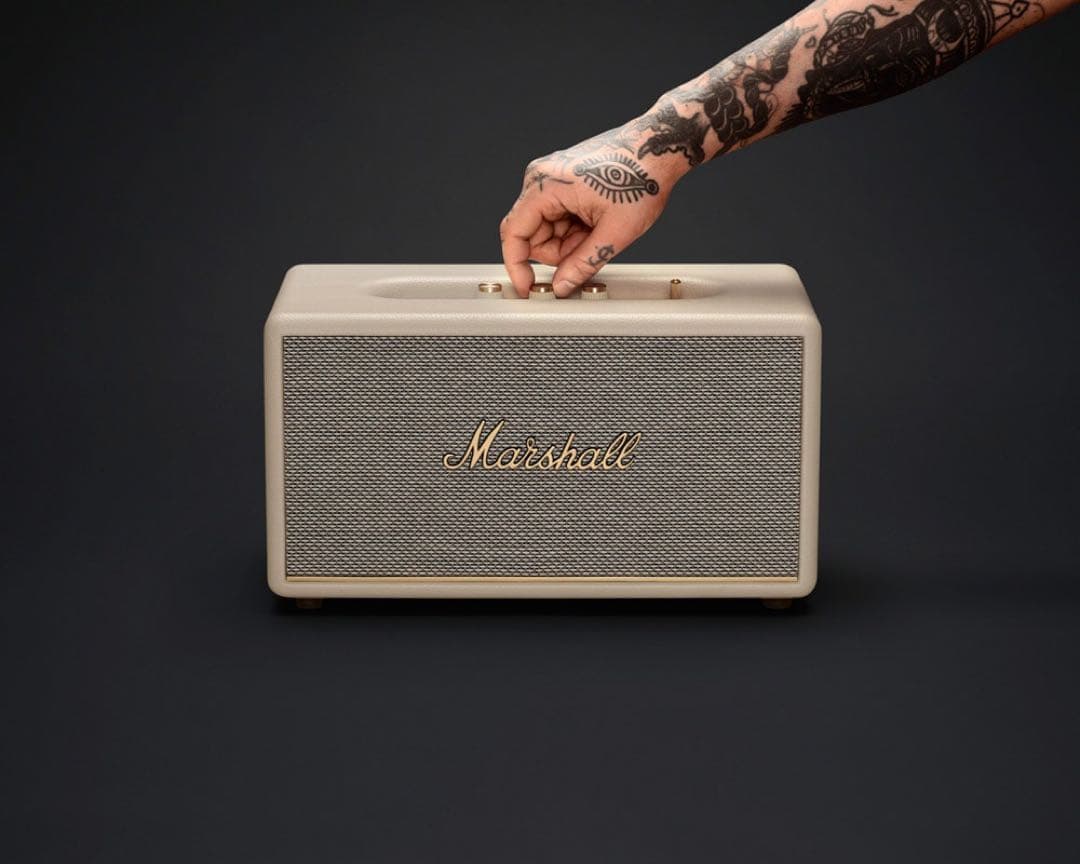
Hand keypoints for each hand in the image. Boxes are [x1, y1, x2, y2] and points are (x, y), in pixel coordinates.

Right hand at [500, 118, 685, 297]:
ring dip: (571, 241)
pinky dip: (577, 229)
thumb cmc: (642, 178)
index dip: (518, 266)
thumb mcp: (614, 232)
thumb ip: (582, 264)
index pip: (514, 234)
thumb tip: (561, 286)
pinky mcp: (562, 181)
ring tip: (601, 228)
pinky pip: (559, 218)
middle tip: (592, 245)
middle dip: (560, 251)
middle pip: (533, 235)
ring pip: (547, 230)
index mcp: (545, 186)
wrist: (659, 149)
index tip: (529, 288)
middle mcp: (541, 178)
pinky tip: (599, 220)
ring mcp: (551, 178)